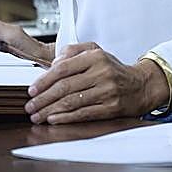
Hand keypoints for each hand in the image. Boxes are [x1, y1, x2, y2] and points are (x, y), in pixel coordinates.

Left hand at [25, 42, 168, 123]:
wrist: (141, 85)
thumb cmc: (113, 70)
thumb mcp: (96, 51)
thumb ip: (72, 52)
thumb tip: (53, 64)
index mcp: (95, 56)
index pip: (63, 68)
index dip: (44, 80)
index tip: (32, 90)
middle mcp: (101, 73)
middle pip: (64, 87)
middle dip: (43, 98)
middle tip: (30, 106)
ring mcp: (107, 91)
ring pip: (72, 102)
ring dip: (50, 110)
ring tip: (37, 116)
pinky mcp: (111, 108)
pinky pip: (84, 113)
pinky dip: (66, 117)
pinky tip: (54, 119)